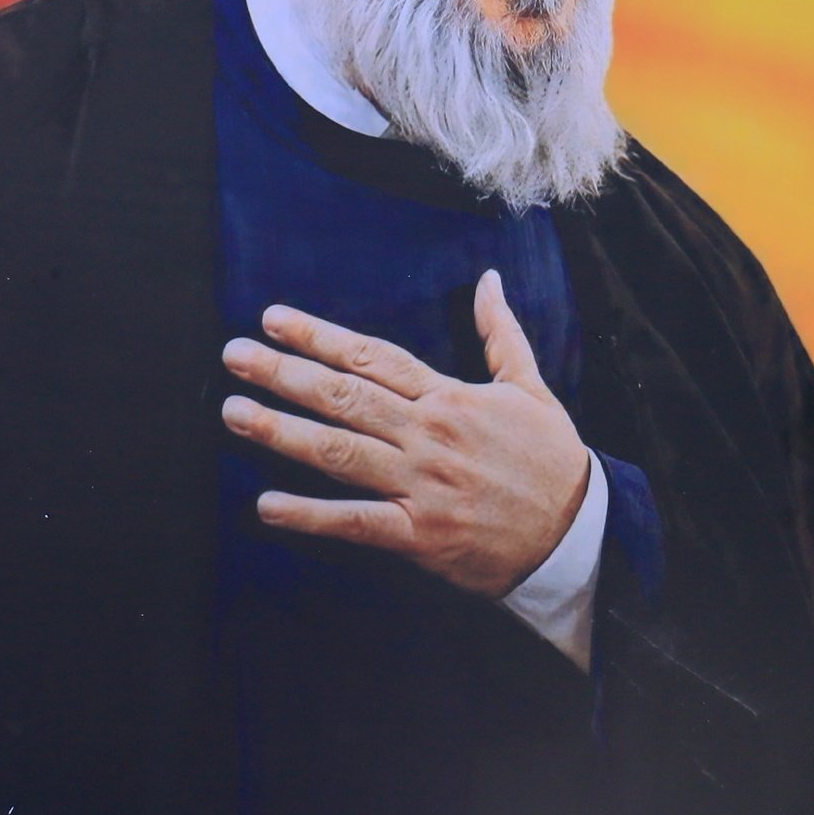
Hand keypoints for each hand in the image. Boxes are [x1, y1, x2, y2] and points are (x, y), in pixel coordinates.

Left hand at [223, 271, 589, 597]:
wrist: (578, 534)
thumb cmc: (552, 460)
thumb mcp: (531, 387)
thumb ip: (500, 334)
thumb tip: (488, 280)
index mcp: (449, 397)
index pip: (372, 357)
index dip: (320, 337)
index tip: (274, 320)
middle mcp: (428, 434)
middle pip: (344, 396)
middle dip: (284, 373)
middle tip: (234, 357)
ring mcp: (421, 484)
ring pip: (340, 451)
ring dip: (282, 431)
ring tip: (234, 412)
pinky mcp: (420, 534)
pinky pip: (356, 522)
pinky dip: (310, 515)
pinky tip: (267, 505)